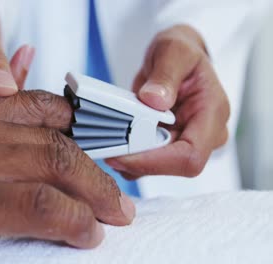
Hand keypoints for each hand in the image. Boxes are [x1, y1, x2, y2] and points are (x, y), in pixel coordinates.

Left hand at [106, 25, 229, 177]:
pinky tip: (113, 148)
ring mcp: (188, 141)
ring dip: (132, 161)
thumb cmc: (180, 52)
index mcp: (213, 112)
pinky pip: (151, 161)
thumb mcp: (174, 50)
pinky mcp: (171, 144)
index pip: (191, 154)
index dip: (157, 161)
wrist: (175, 58)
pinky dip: (131, 158)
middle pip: (174, 165)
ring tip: (107, 148)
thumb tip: (155, 100)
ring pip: (160, 167)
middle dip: (140, 162)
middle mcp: (206, 134)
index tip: (125, 154)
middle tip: (107, 152)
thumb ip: (166, 74)